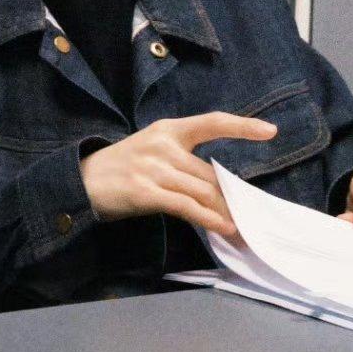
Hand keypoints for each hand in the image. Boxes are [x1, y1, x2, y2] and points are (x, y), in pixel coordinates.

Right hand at [80, 112, 276, 236]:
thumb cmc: (123, 167)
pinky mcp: (145, 191)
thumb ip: (184, 163)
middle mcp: (163, 145)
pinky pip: (185, 206)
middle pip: (210, 173)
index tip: (270, 131)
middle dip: (231, 198)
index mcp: (169, 129)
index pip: (212, 122)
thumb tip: (219, 187)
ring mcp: (153, 167)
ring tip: (241, 228)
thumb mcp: (153, 152)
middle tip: (252, 215)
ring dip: (223, 213)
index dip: (242, 126)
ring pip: (201, 191)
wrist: (82, 181)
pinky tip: (222, 227)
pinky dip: (207, 218)